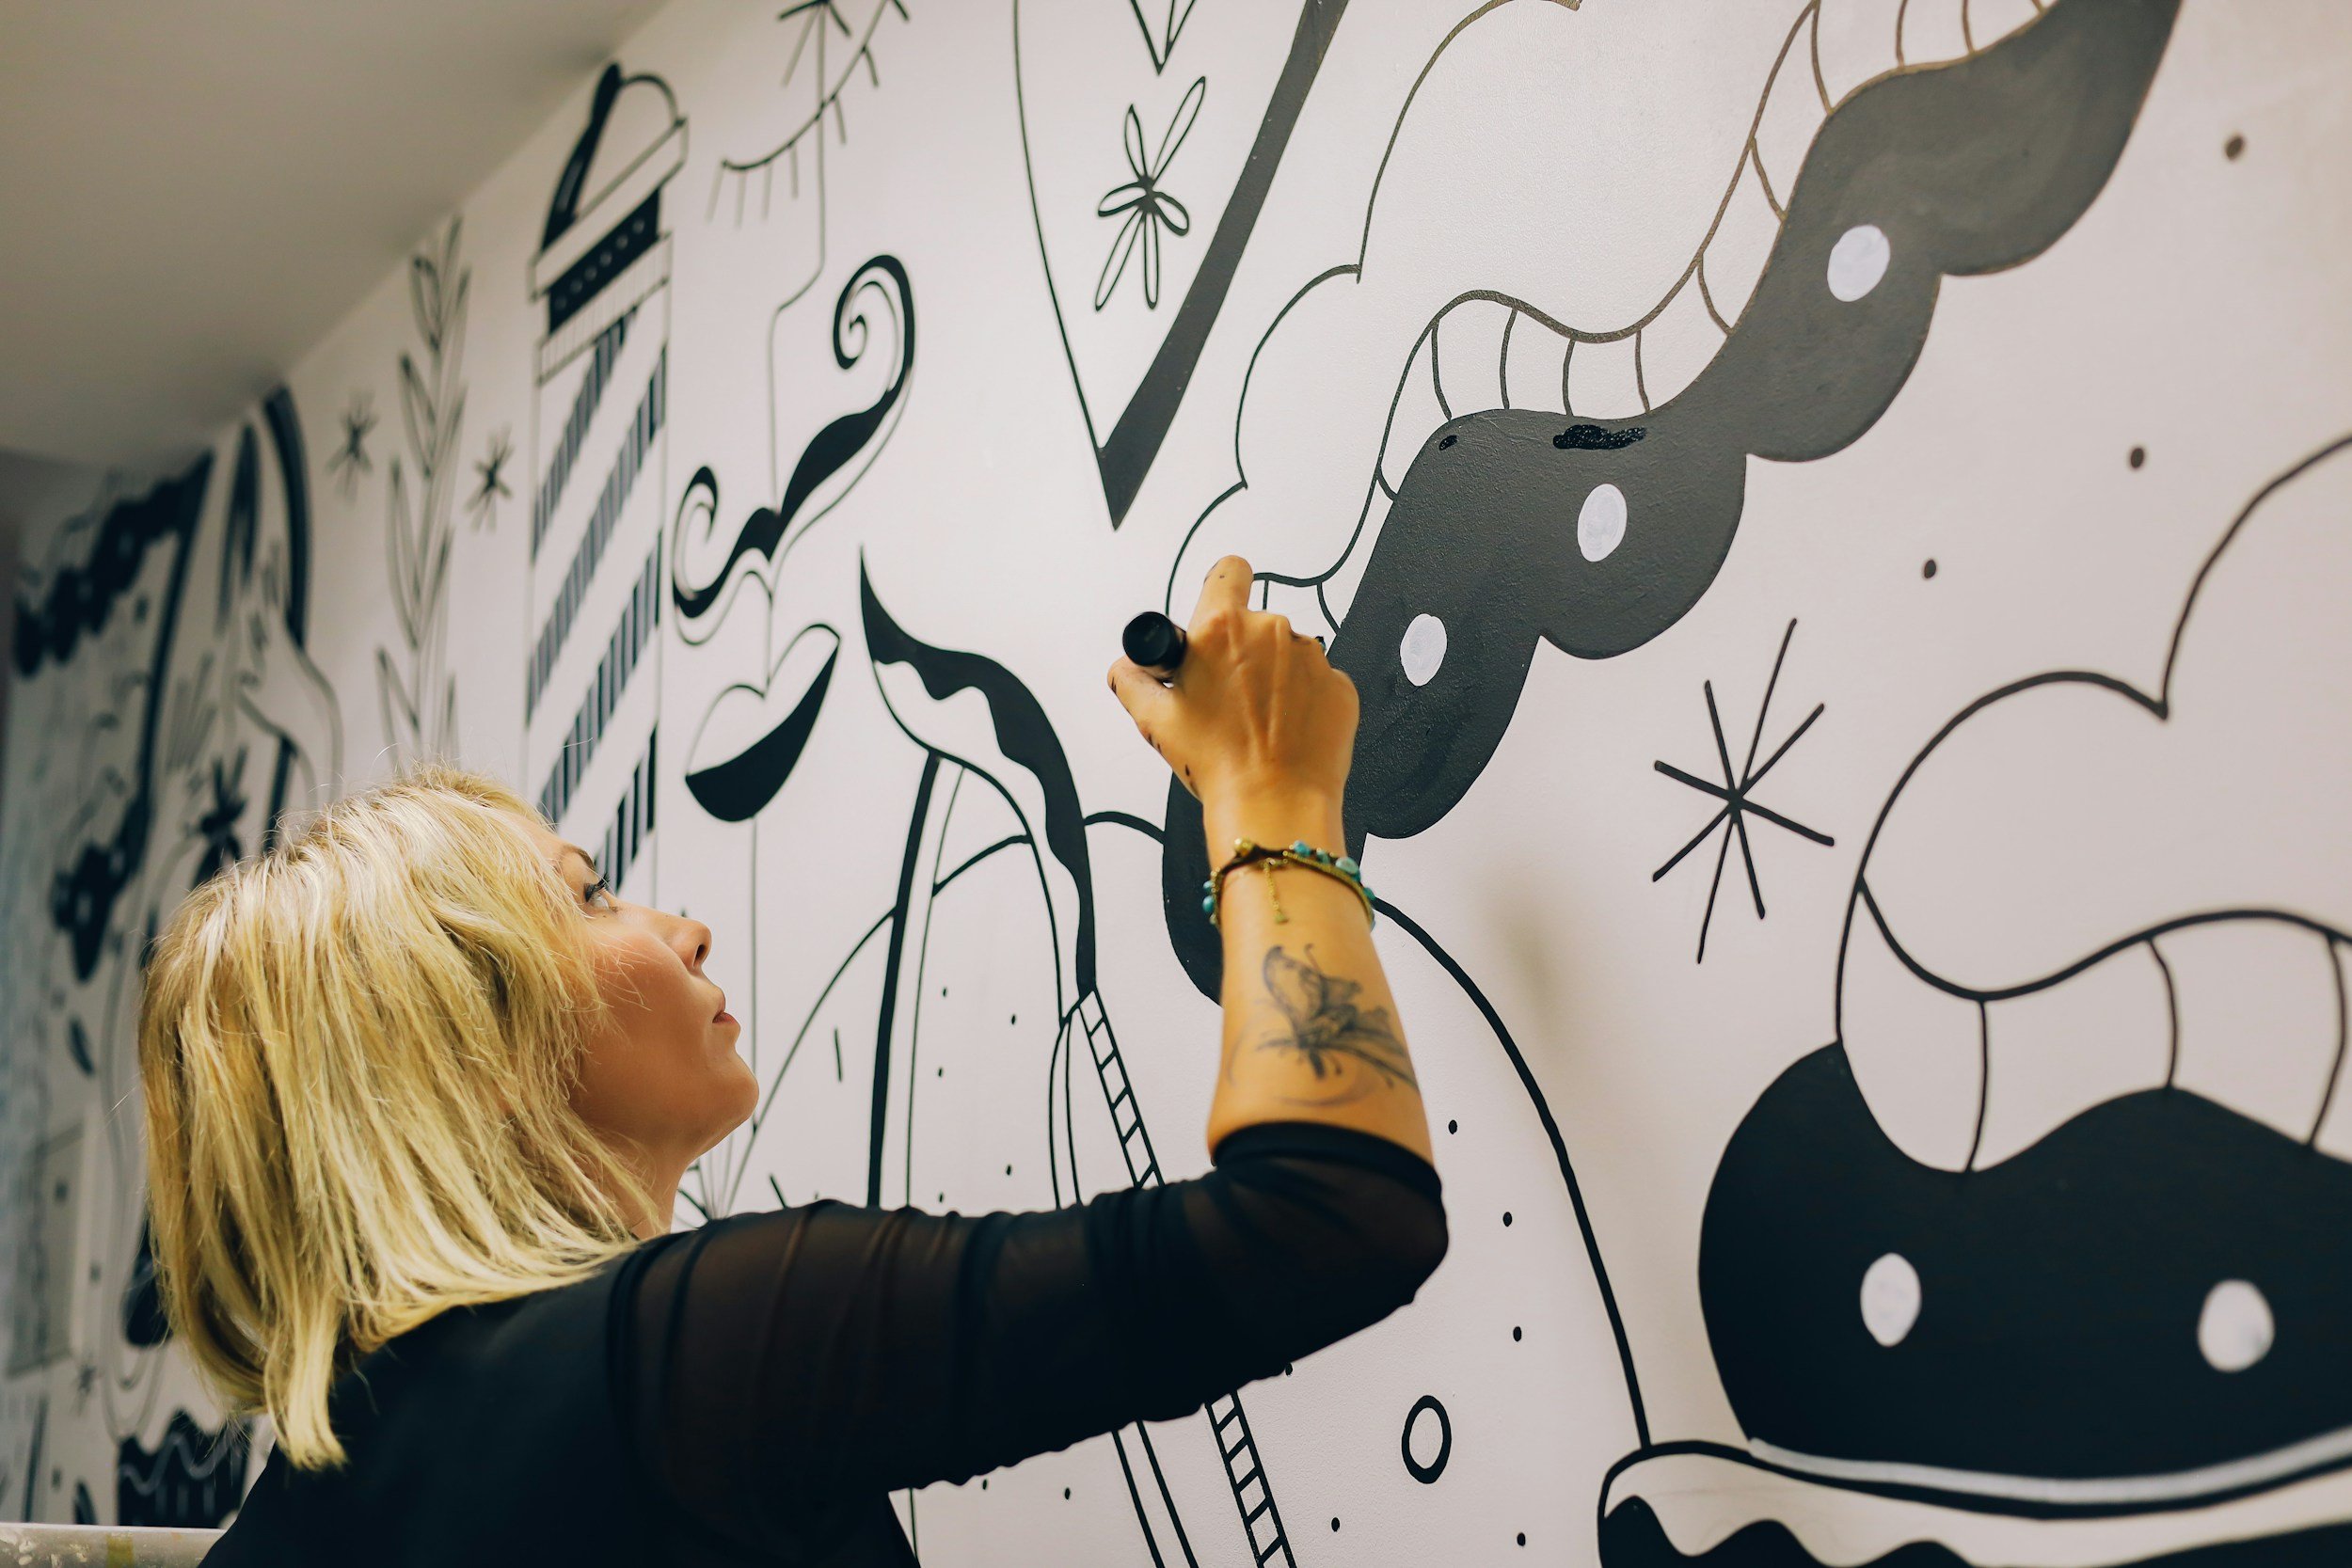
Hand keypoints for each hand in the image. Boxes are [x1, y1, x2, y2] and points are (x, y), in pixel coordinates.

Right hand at [1108, 556, 1356, 850]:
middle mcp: (1272, 631)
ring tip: (1257, 724)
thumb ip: (1131, 680)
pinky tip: (1285, 733)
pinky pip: (1316, 683)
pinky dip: (1302, 702)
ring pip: (1287, 655)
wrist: (1275, 805)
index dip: (1220, 588)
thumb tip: (1126, 668)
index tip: (1217, 614)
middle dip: (1239, 652)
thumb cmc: (1218, 764)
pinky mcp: (1340, 686)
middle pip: (1254, 624)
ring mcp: (1312, 657)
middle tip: (1224, 698)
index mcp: (1222, 628)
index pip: (1228, 571)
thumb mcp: (1155, 720)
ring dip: (1273, 678)